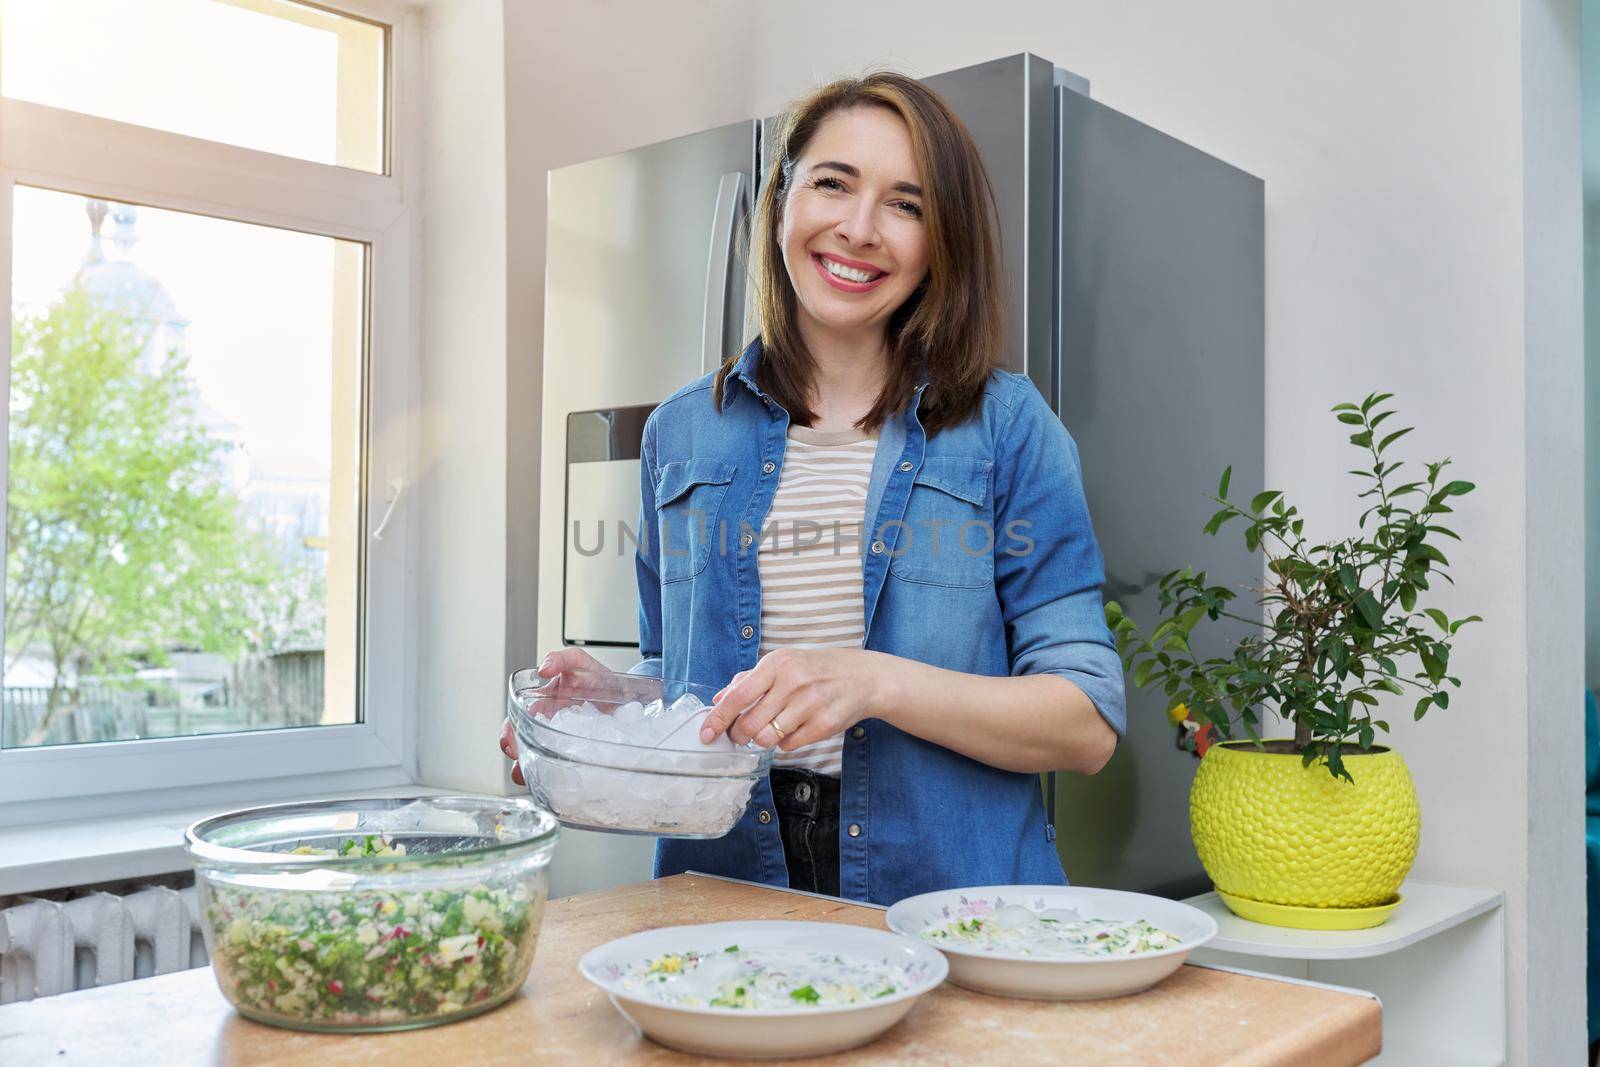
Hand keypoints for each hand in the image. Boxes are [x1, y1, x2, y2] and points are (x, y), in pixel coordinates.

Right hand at [500, 647, 611, 785]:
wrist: (624, 693)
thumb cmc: (597, 677)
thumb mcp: (580, 663)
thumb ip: (561, 659)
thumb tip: (544, 669)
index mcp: (545, 704)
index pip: (519, 719)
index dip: (510, 731)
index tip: (509, 739)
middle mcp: (550, 724)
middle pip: (524, 743)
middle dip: (516, 753)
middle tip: (518, 760)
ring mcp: (564, 739)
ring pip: (539, 757)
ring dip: (530, 768)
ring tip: (528, 775)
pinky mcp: (579, 750)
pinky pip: (563, 766)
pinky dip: (555, 776)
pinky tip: (555, 780)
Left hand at [701, 649, 890, 751]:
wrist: (862, 677)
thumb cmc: (817, 670)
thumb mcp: (783, 663)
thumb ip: (748, 680)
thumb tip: (719, 699)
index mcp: (777, 664)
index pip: (738, 697)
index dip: (718, 719)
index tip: (706, 734)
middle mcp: (793, 682)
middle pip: (749, 723)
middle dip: (739, 735)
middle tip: (740, 735)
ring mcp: (810, 704)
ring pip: (767, 738)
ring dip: (763, 739)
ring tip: (772, 728)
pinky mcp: (824, 725)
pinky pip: (789, 745)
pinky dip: (785, 742)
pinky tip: (794, 728)